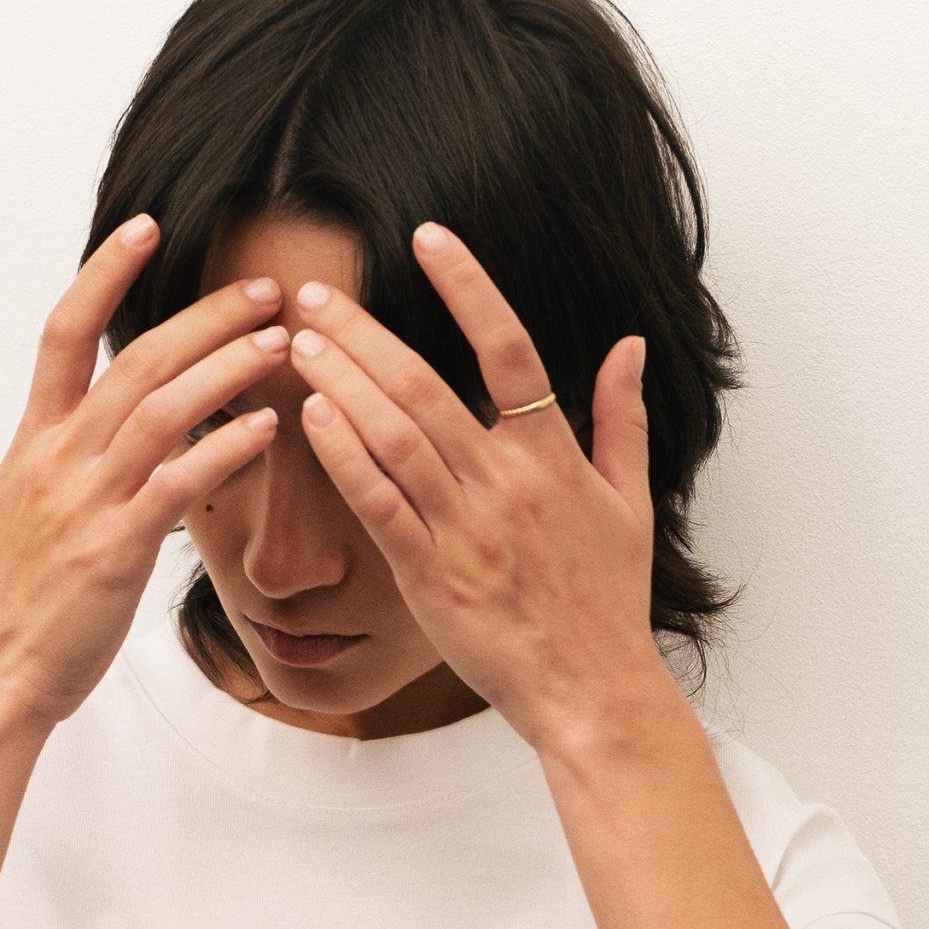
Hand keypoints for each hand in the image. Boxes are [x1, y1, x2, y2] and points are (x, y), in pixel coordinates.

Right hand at [0, 216, 289, 735]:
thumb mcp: (26, 514)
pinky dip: (225, 448)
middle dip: (205, 316)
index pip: (64, 331)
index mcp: (32, 442)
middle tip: (265, 290)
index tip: (147, 226)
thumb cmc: (18, 607)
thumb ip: (64, 464)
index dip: (104, 272)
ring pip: (160, 408)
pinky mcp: (112, 550)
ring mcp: (83, 501)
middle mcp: (55, 458)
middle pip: (134, 359)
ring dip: (227, 368)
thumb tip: (96, 431)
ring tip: (281, 345)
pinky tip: (268, 429)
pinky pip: (177, 483)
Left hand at [285, 223, 677, 752]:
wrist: (592, 692)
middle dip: (364, 331)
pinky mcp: (432, 578)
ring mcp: (466, 530)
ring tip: (297, 342)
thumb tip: (629, 347)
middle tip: (313, 291)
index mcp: (552, 457)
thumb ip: (624, 420)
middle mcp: (506, 484)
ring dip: (341, 383)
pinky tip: (310, 417)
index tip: (426, 236)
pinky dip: (343, 458)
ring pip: (394, 437)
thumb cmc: (608, 605)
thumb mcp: (631, 505)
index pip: (509, 347)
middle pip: (425, 384)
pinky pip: (380, 506)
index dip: (467, 286)